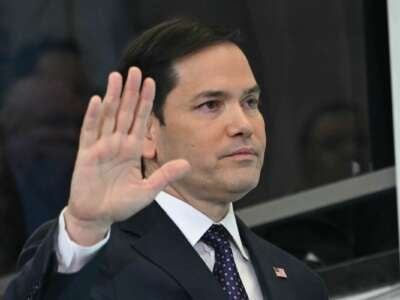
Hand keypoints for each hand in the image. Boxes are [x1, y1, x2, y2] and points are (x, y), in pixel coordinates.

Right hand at [64, 67, 189, 245]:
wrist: (97, 216)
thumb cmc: (121, 204)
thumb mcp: (147, 191)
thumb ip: (164, 176)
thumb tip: (187, 164)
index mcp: (133, 149)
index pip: (141, 120)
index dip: (145, 101)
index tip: (152, 82)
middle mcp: (118, 143)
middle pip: (125, 112)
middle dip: (131, 91)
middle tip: (135, 70)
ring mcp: (101, 146)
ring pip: (108, 116)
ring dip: (113, 96)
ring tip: (117, 77)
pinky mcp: (86, 154)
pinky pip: (90, 131)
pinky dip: (93, 116)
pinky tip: (98, 100)